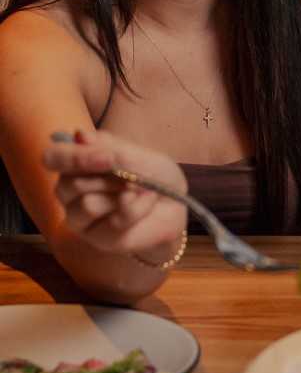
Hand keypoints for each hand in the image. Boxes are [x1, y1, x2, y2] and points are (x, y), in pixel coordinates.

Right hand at [42, 128, 187, 256]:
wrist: (176, 205)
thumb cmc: (153, 176)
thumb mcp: (138, 155)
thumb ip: (110, 147)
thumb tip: (79, 135)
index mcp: (74, 166)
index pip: (53, 158)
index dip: (75, 157)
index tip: (108, 157)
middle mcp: (69, 193)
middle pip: (72, 184)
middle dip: (112, 177)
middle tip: (136, 176)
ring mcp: (80, 218)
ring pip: (88, 205)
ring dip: (124, 194)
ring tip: (142, 190)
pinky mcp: (98, 238)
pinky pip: (113, 221)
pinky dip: (138, 208)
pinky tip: (148, 203)